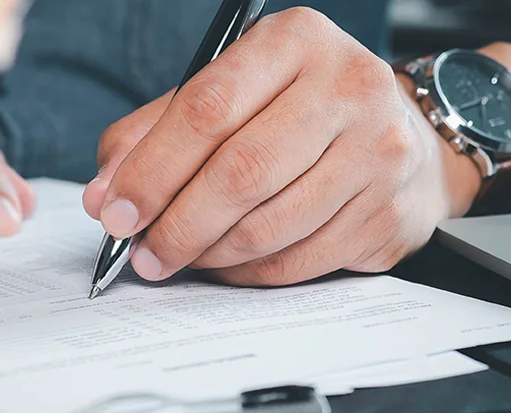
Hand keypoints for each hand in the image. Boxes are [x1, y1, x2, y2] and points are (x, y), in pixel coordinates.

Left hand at [82, 8, 479, 286]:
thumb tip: (104, 196)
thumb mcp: (230, 93)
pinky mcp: (389, 213)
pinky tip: (228, 266)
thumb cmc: (297, 111)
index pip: (207, 109)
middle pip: (241, 173)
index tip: (115, 212)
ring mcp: (379, 152)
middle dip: (178, 225)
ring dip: (210, 255)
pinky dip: (250, 274)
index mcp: (295, 42)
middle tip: (144, 254)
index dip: (152, 170)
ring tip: (180, 259)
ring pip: (270, 227)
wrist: (405, 134)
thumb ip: (156, 133)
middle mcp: (347, 87)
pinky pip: (299, 261)